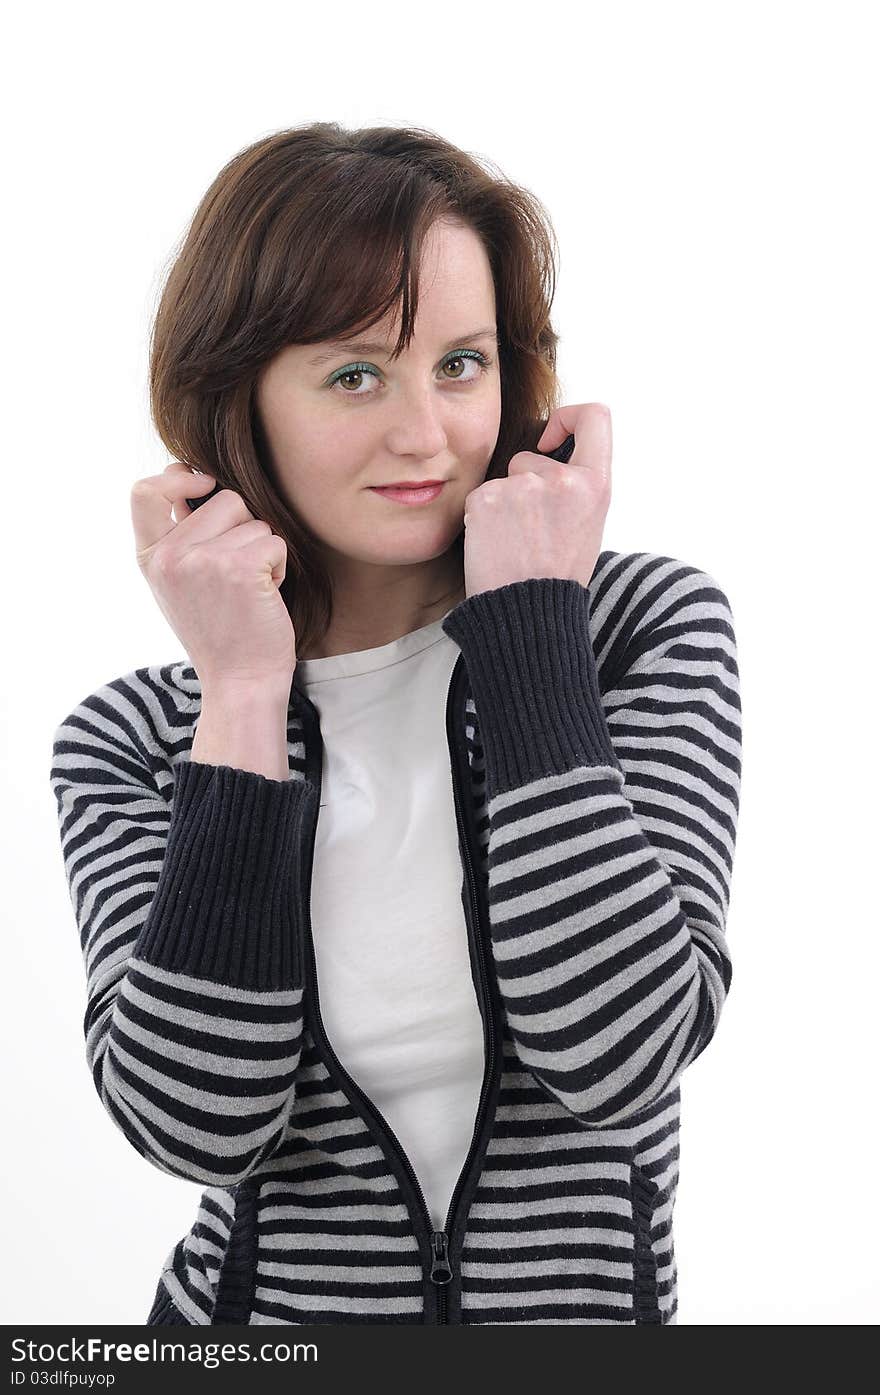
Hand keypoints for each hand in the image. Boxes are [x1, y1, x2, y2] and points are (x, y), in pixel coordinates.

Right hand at [130, 462, 297, 694]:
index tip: (203, 485)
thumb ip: (178, 534)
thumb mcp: (179, 582)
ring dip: (263, 551)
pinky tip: (265, 596)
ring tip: (249, 589)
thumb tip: (184, 472)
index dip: (179, 478)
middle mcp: (170, 556)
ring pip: (255, 520)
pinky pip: (275, 542)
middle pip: (225, 498)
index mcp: (150, 557)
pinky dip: (280, 567)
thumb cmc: (219, 631)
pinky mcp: (241, 568)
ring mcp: (203, 561)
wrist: (240, 682)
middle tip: (236, 576)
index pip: (144, 491)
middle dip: (243, 529)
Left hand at [461, 403, 611, 598]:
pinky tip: (495, 544)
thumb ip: (576, 487)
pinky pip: (481, 495)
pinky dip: (483, 516)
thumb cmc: (556, 578)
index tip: (550, 439)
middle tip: (530, 531)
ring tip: (514, 542)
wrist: (527, 615)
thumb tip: (552, 455)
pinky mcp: (488, 497)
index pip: (595, 416)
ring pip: (504, 478)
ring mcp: (523, 486)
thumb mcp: (588, 525)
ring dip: (503, 503)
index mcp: (596, 485)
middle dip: (523, 483)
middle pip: (531, 456)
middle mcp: (563, 479)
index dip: (568, 418)